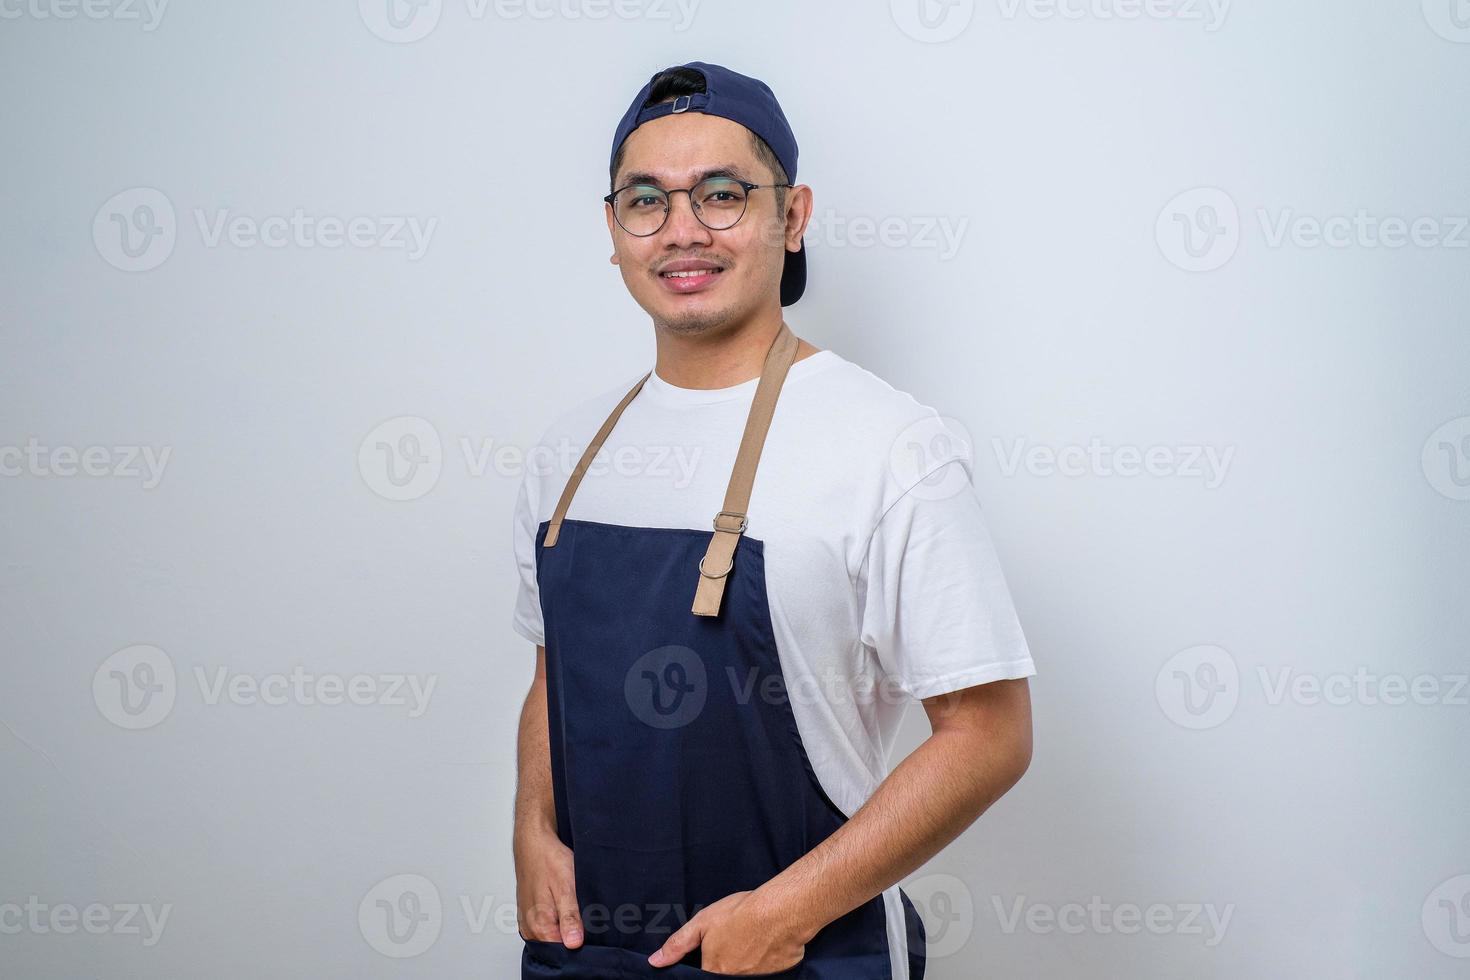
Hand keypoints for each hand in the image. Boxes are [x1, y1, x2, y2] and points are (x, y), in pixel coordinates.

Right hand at [514, 826, 582, 946]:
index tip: (591, 932)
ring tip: (575, 908)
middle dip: (573, 936)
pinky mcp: (530, 915)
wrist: (533, 843)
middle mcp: (530, 928)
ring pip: (552, 937)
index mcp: (539, 924)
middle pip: (557, 946)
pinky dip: (558, 922)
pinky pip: (547, 928)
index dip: (580, 945)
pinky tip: (566, 907)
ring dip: (566, 928)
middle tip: (585, 916)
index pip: (562, 952)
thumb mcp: (566, 887)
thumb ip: (570, 917)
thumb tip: (574, 944)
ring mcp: (528, 922)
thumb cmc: (549, 860)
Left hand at [647, 890, 804, 974]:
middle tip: (737, 944)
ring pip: (746, 976)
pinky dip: (766, 964)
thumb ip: (678, 944)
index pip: (705, 976)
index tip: (717, 952)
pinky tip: (767, 946)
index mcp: (714, 971)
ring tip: (751, 943)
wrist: (781, 911)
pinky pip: (767, 975)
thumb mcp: (702, 922)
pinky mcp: (778, 978)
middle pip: (726, 976)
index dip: (709, 963)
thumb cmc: (740, 913)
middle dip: (729, 963)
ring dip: (747, 964)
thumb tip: (655, 962)